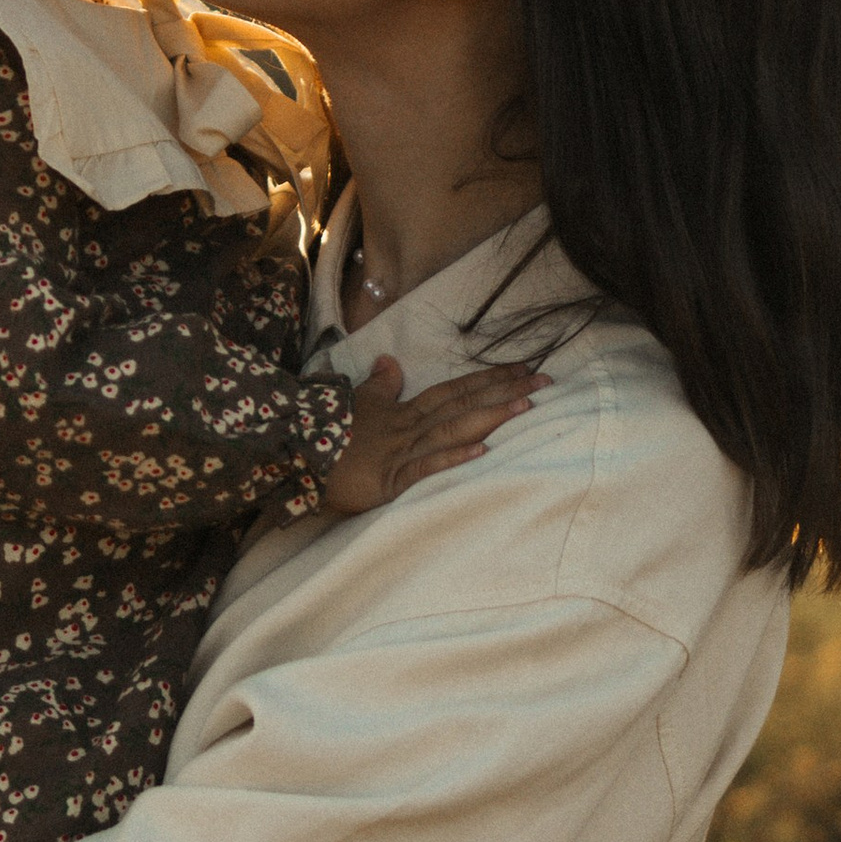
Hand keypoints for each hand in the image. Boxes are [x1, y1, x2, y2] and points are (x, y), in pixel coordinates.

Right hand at [318, 355, 544, 516]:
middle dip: (504, 392)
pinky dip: (454, 458)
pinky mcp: (390, 479)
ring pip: (453, 429)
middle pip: (463, 404)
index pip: (454, 389)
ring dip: (489, 417)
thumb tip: (391, 362)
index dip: (489, 378)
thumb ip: (380, 386)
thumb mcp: (357, 405)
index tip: (524, 368)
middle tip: (544, 381)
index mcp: (405, 411)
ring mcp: (401, 451)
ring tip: (524, 406)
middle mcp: (410, 426)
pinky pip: (426, 466)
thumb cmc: (328, 435)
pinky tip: (483, 451)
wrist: (296, 457)